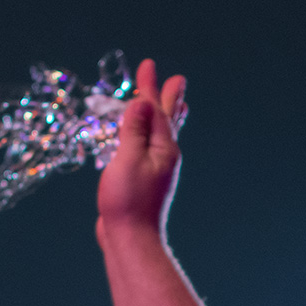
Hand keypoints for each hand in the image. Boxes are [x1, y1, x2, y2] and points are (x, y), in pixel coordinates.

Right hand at [97, 58, 185, 235]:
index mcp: (164, 149)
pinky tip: (143, 142)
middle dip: (168, 98)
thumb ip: (134, 131)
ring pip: (161, 136)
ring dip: (163, 117)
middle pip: (167, 121)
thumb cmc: (128, 202)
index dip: (150, 87)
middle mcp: (165, 158)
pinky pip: (148, 149)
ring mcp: (156, 171)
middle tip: (178, 80)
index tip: (149, 65)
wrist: (130, 240)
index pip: (156, 110)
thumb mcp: (128, 159)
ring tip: (172, 106)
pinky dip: (147, 136)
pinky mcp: (144, 182)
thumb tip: (143, 103)